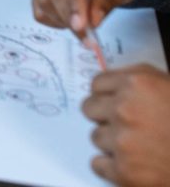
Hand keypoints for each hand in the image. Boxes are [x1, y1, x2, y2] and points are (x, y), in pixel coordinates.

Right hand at [32, 0, 139, 37]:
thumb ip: (107, 0)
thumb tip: (91, 20)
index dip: (74, 0)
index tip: (79, 25)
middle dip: (70, 16)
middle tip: (88, 38)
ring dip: (63, 20)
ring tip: (84, 30)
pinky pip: (39, 6)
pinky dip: (55, 19)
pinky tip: (71, 19)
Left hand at [83, 64, 169, 185]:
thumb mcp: (167, 85)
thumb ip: (137, 81)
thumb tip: (113, 85)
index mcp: (136, 84)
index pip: (97, 84)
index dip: (107, 95)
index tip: (112, 102)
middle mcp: (124, 109)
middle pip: (90, 109)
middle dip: (105, 117)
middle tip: (125, 125)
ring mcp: (122, 141)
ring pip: (96, 137)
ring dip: (112, 142)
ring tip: (138, 146)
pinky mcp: (124, 171)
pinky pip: (98, 164)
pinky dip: (111, 166)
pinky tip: (131, 164)